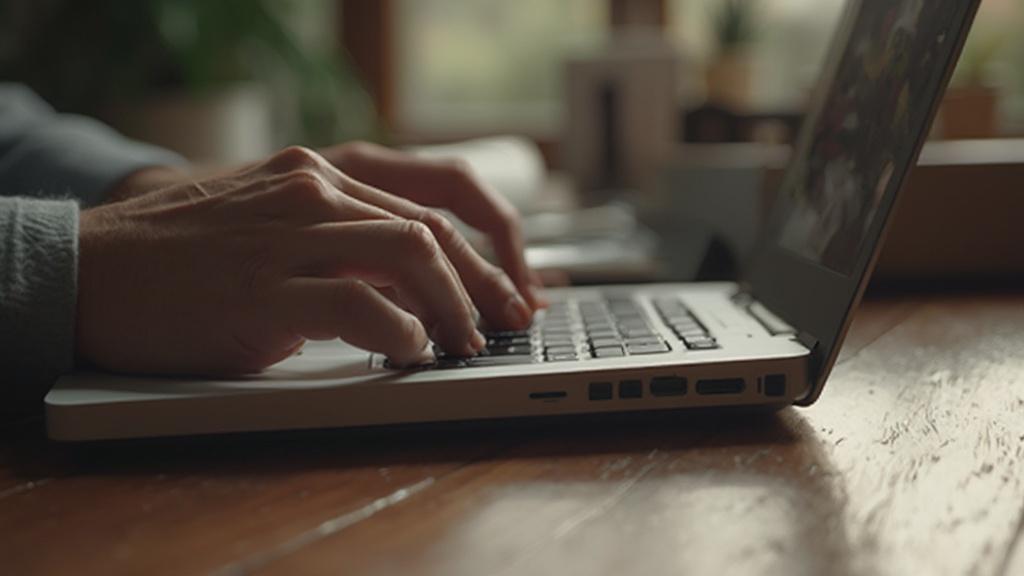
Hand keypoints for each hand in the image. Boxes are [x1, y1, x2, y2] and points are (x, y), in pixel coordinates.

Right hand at [77, 146, 535, 374]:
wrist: (89, 271)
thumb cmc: (183, 260)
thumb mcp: (271, 227)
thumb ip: (337, 240)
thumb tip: (410, 287)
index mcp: (317, 174)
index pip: (431, 201)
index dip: (486, 247)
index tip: (512, 287)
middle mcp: (312, 190)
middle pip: (432, 229)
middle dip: (485, 282)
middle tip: (509, 323)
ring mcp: (287, 234)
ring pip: (410, 254)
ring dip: (454, 306)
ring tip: (465, 345)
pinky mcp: (264, 289)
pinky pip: (360, 304)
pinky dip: (400, 333)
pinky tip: (408, 353)